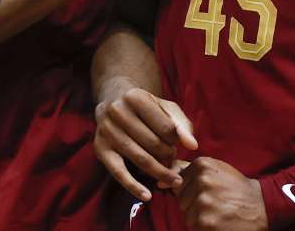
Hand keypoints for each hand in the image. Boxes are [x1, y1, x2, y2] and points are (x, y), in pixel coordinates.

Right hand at [94, 83, 198, 200]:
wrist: (113, 100)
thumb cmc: (145, 106)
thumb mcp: (165, 107)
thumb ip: (182, 125)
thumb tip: (193, 146)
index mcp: (135, 97)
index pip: (165, 127)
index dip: (176, 140)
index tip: (177, 144)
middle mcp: (117, 112)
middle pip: (153, 143)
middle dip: (168, 155)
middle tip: (173, 158)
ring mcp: (107, 131)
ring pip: (139, 158)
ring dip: (159, 171)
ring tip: (171, 177)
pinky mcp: (100, 149)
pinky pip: (118, 172)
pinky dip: (134, 186)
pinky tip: (147, 196)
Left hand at [175, 157, 266, 230]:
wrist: (261, 206)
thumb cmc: (236, 188)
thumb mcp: (215, 170)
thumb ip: (187, 170)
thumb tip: (160, 181)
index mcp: (202, 165)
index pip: (179, 182)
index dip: (192, 190)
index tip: (210, 191)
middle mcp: (202, 181)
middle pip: (181, 199)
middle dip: (194, 204)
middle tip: (215, 203)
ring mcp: (203, 202)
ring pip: (186, 215)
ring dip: (199, 217)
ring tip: (217, 212)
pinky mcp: (206, 222)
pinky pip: (194, 227)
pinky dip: (204, 227)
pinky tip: (218, 221)